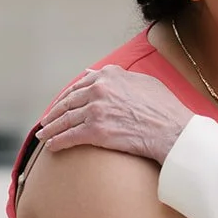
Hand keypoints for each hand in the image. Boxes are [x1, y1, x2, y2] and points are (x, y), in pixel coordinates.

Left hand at [37, 65, 192, 164]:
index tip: (61, 104)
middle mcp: (99, 89)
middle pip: (68, 102)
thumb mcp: (143, 82)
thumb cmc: (165, 108)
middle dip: (54, 113)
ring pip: (65, 119)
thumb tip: (97, 71)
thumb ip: (118, 76)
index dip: (67, 96)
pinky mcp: (95, 131)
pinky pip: (70, 136)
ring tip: (44, 135)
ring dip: (51, 129)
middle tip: (46, 122)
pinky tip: (52, 146)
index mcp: (109, 75)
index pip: (80, 85)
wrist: (173, 131)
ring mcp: (96, 110)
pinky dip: (58, 141)